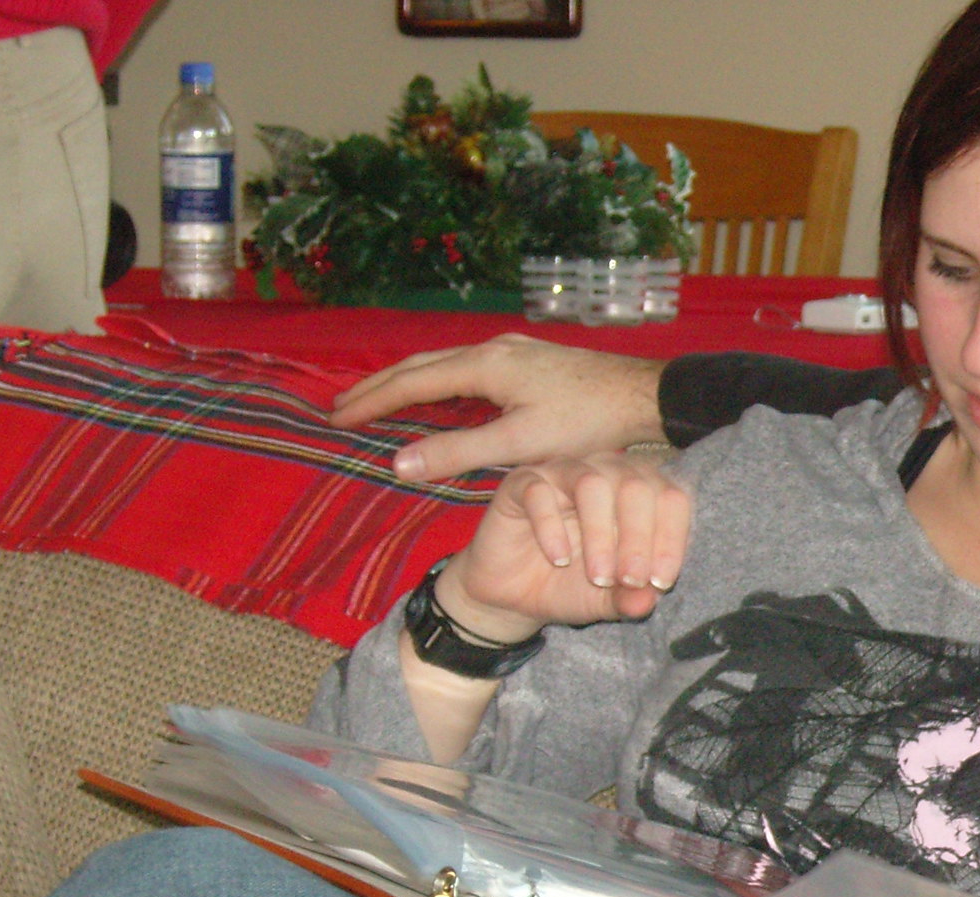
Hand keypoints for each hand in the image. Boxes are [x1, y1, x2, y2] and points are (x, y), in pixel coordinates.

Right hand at [332, 334, 667, 480]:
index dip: (371, 402)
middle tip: (341, 407)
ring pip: (444, 364)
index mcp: (484, 365)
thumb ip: (460, 453)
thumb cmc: (587, 420)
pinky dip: (439, 384)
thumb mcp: (520, 444)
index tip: (337, 418)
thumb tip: (398, 463)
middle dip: (379, 387)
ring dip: (408, 383)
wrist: (642, 395)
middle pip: (421, 366)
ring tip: (377, 401)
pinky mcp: (529, 361)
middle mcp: (492, 350)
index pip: (411, 382)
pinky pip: (467, 369)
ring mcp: (512, 352)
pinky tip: (439, 399)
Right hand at [439, 449, 691, 632]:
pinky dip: (552, 527)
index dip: (671, 540)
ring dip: (600, 533)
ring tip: (597, 576)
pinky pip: (540, 492)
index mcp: (640, 493)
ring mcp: (564, 473)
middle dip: (638, 538)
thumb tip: (648, 601)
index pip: (672, 500)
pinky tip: (557, 557)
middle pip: (636, 487)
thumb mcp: (607, 600)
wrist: (516, 596)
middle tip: (630, 580)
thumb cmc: (572, 586)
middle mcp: (607, 473)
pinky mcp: (523, 483)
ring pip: (593, 484)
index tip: (659, 583)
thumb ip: (630, 598)